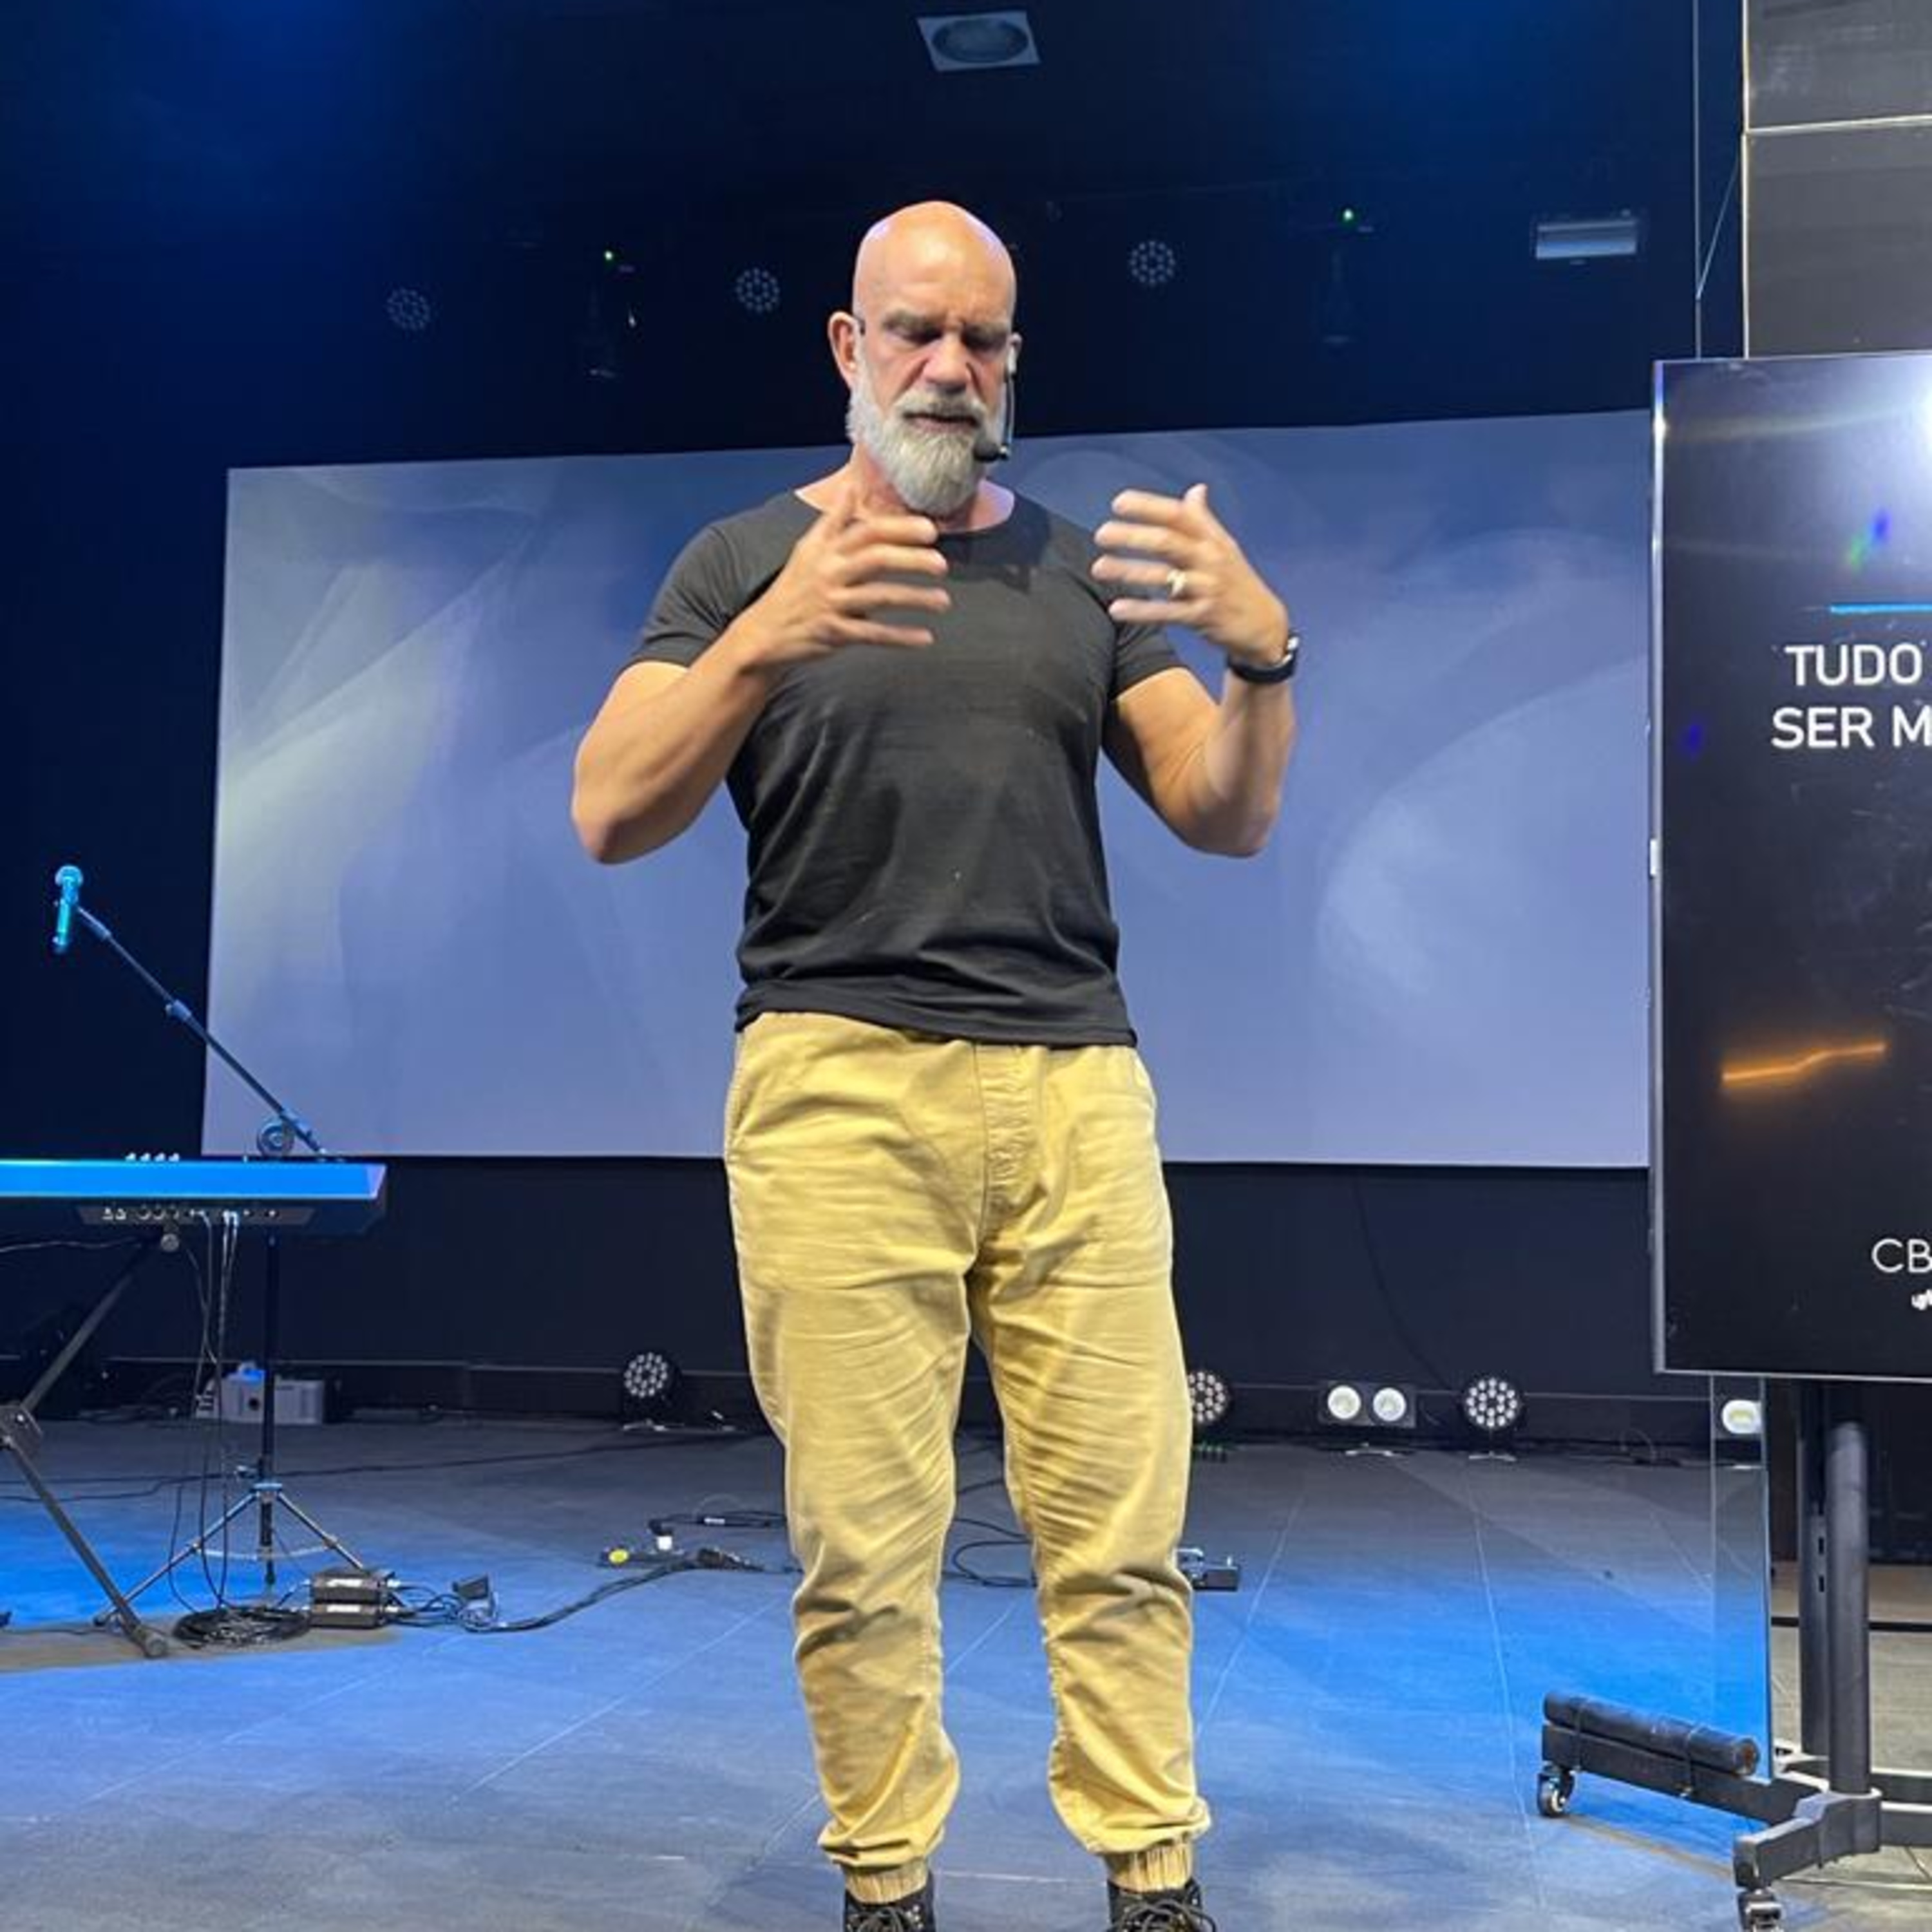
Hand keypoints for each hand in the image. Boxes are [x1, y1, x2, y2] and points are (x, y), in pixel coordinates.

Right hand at [738, 479, 949, 667]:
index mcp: (826, 549)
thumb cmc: (793, 589)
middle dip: (912, 559)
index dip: (900, 528)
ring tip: (943, 601)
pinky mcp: (833, 633)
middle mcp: (828, 572)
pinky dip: (900, 637)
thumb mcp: (808, 549)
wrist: (764, 633)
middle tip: (942, 564)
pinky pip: (873, 634)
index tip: (930, 529)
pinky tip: (925, 638)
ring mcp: (831, 603)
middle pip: (876, 558)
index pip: (867, 530)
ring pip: (880, 597)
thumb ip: (834, 520)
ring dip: (915, 598)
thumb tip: (851, 488)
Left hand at [1093, 483, 1289, 668]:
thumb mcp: (1226, 548)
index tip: (1120, 503)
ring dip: (1129, 571)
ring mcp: (1207, 589)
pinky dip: (1141, 610)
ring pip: (1163, 577)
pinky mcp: (1203, 617)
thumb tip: (1195, 490)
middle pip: (1167, 542)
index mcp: (1213, 540)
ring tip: (1099, 568)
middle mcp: (1211, 560)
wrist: (1265, 625)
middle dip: (1133, 536)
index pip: (1179, 516)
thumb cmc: (1237, 581)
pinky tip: (1116, 609)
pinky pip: (1167, 613)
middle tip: (1102, 534)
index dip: (1149, 507)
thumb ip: (1204, 521)